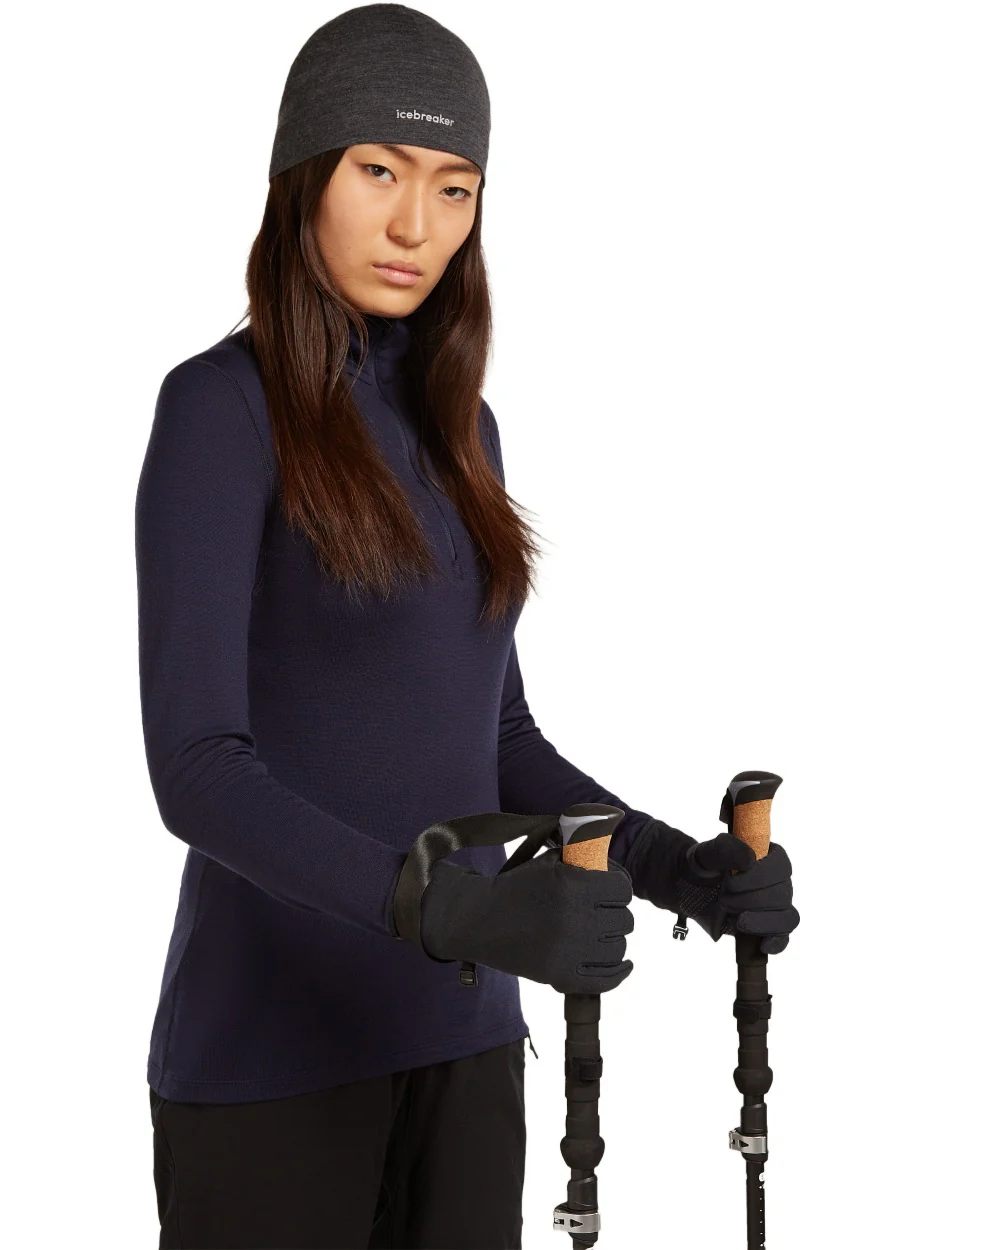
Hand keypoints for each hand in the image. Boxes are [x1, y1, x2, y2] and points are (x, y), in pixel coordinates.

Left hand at [626, 821, 799, 954]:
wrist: (692, 886)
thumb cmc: (705, 865)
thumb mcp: (710, 852)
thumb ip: (728, 849)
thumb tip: (751, 859)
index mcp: (769, 857)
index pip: (781, 866)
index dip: (760, 876)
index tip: (731, 882)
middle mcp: (777, 882)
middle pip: (782, 895)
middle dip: (750, 900)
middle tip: (724, 898)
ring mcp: (775, 907)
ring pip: (787, 918)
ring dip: (762, 921)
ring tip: (738, 920)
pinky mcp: (767, 928)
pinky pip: (783, 938)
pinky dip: (776, 943)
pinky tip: (763, 944)